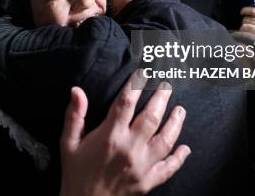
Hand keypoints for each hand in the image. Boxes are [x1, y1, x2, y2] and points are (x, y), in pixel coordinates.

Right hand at [60, 71, 190, 195]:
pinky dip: (179, 158)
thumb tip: (76, 90)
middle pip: (152, 117)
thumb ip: (74, 116)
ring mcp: (142, 166)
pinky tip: (186, 149)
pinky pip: (169, 168)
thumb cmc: (75, 173)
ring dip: (175, 123)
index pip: (126, 102)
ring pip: (165, 140)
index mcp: (110, 136)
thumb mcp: (68, 142)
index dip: (136, 85)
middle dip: (161, 99)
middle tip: (167, 87)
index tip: (142, 73)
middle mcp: (130, 148)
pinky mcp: (148, 182)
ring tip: (181, 110)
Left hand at [235, 6, 254, 45]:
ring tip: (245, 33)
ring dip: (243, 29)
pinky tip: (236, 36)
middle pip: (246, 19)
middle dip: (246, 23)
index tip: (242, 11)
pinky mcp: (254, 36)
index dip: (245, 10)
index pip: (252, 10)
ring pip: (244, 26)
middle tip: (247, 27)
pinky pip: (242, 34)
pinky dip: (238, 34)